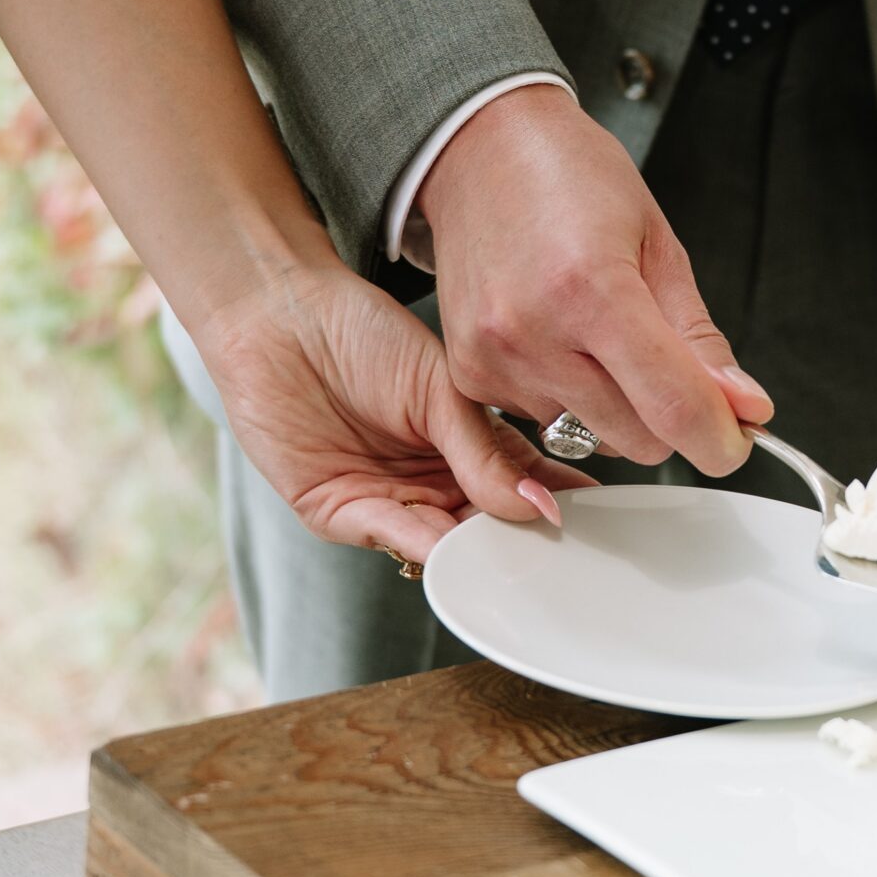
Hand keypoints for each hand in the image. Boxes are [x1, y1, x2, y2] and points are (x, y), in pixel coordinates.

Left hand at [198, 261, 591, 567]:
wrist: (281, 316)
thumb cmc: (363, 332)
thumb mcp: (442, 387)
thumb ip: (487, 452)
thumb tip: (538, 504)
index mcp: (465, 444)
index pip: (520, 485)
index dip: (553, 503)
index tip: (594, 522)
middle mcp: (429, 479)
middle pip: (483, 526)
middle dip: (518, 543)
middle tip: (557, 558)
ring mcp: (385, 497)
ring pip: (440, 541)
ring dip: (474, 554)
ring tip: (512, 560)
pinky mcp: (336, 511)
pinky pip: (387, 536)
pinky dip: (422, 546)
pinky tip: (453, 547)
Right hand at [420, 84, 772, 470]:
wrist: (482, 150)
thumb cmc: (571, 177)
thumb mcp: (658, 242)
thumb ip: (700, 337)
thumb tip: (744, 407)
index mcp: (591, 288)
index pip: (673, 406)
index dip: (721, 438)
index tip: (738, 437)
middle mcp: (532, 333)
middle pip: (638, 440)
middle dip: (672, 417)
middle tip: (673, 365)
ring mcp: (493, 360)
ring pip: (593, 439)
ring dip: (619, 409)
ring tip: (601, 333)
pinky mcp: (470, 377)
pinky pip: (546, 424)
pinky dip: (571, 397)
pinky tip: (561, 339)